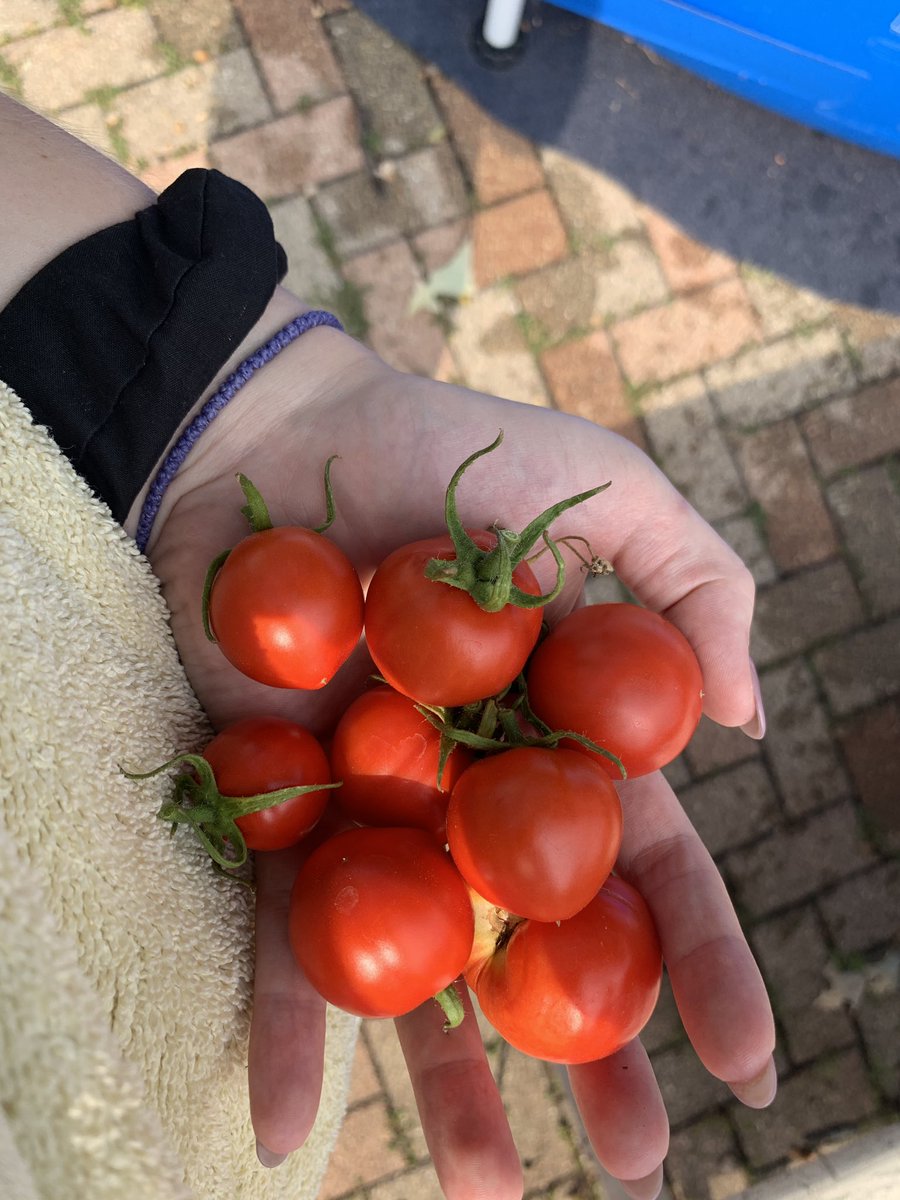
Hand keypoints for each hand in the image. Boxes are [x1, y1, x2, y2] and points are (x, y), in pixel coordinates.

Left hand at [140, 306, 774, 1198]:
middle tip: (639, 1168)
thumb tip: (749, 727)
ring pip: (421, 972)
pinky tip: (280, 1128)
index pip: (647, 866)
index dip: (701, 957)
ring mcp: (378, 812)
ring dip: (449, 1086)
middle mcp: (476, 796)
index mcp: (563, 741)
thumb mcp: (614, 493)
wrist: (289, 431)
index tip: (750, 1057)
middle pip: (541, 947)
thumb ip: (703, 586)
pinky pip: (280, 929)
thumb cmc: (458, 448)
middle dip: (591, 1058)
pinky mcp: (277, 809)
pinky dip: (285, 1026)